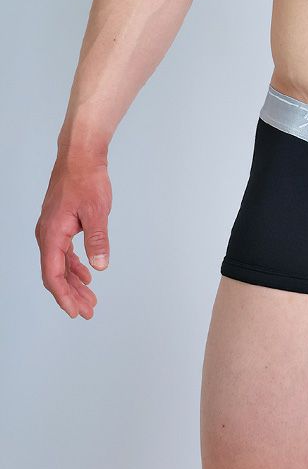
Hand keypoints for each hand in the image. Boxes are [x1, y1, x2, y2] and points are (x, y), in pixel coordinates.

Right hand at [35, 157, 111, 319]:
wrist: (81, 156)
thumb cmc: (87, 179)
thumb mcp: (96, 211)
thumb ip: (97, 240)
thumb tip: (99, 266)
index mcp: (51, 234)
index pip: (53, 274)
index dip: (64, 296)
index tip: (75, 312)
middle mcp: (48, 234)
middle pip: (56, 274)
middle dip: (71, 294)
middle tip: (88, 312)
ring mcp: (53, 229)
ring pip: (61, 264)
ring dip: (74, 282)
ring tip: (89, 299)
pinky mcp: (61, 223)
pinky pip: (64, 252)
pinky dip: (74, 265)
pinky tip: (86, 274)